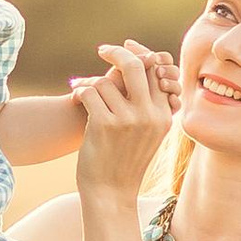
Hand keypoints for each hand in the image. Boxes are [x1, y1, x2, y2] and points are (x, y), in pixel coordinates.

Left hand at [73, 38, 173, 202]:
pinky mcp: (106, 125)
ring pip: (107, 81)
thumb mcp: (146, 133)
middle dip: (117, 53)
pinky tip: (76, 97)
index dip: (141, 54)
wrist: (111, 192)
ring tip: (83, 90)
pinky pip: (90, 92)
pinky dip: (80, 91)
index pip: (156, 71)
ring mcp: (129, 120)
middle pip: (136, 66)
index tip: (125, 48)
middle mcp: (150, 115)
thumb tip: (142, 63)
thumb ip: (147, 103)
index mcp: (163, 115)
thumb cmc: (125, 161)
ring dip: (91, 83)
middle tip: (103, 50)